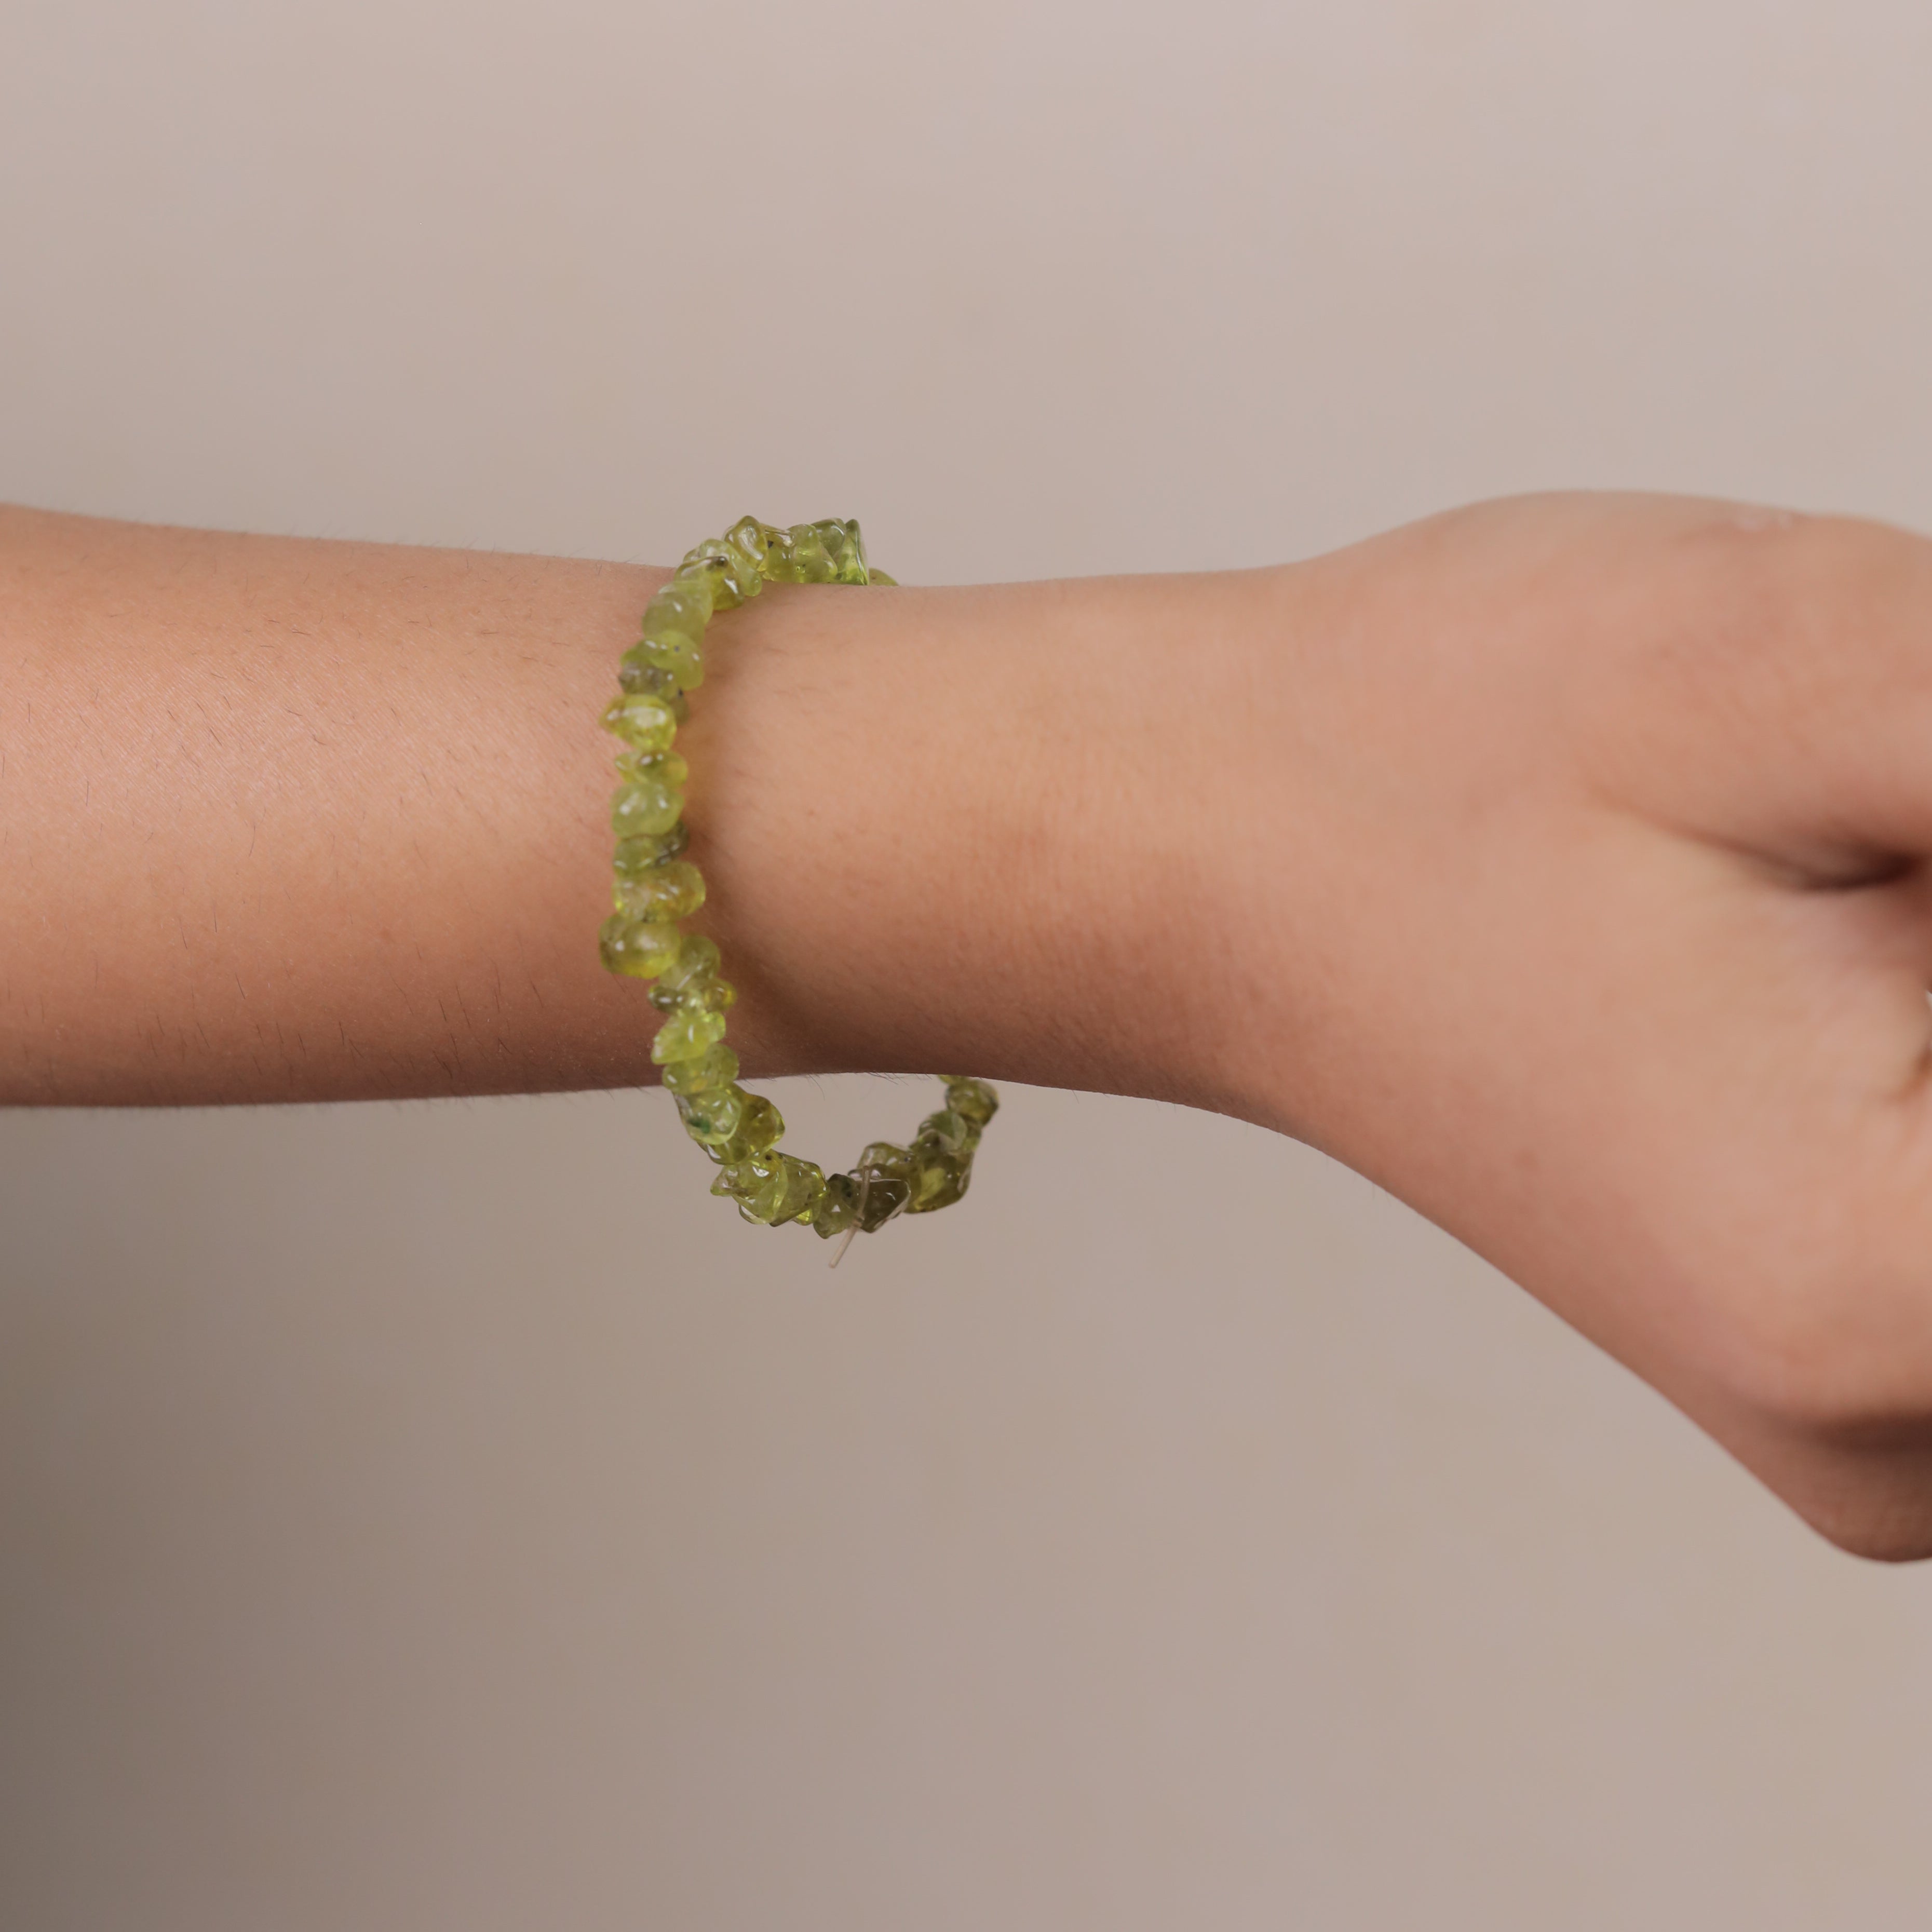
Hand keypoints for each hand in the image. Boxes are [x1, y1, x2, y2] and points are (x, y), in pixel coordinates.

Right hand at [1196, 492, 1931, 1558]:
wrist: (1214, 852)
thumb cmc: (1422, 754)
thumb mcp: (1822, 670)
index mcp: (1892, 1302)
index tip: (1931, 829)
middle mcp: (1902, 1445)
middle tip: (1885, 823)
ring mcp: (1878, 1432)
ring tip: (1858, 879)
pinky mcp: (1851, 1368)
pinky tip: (1875, 944)